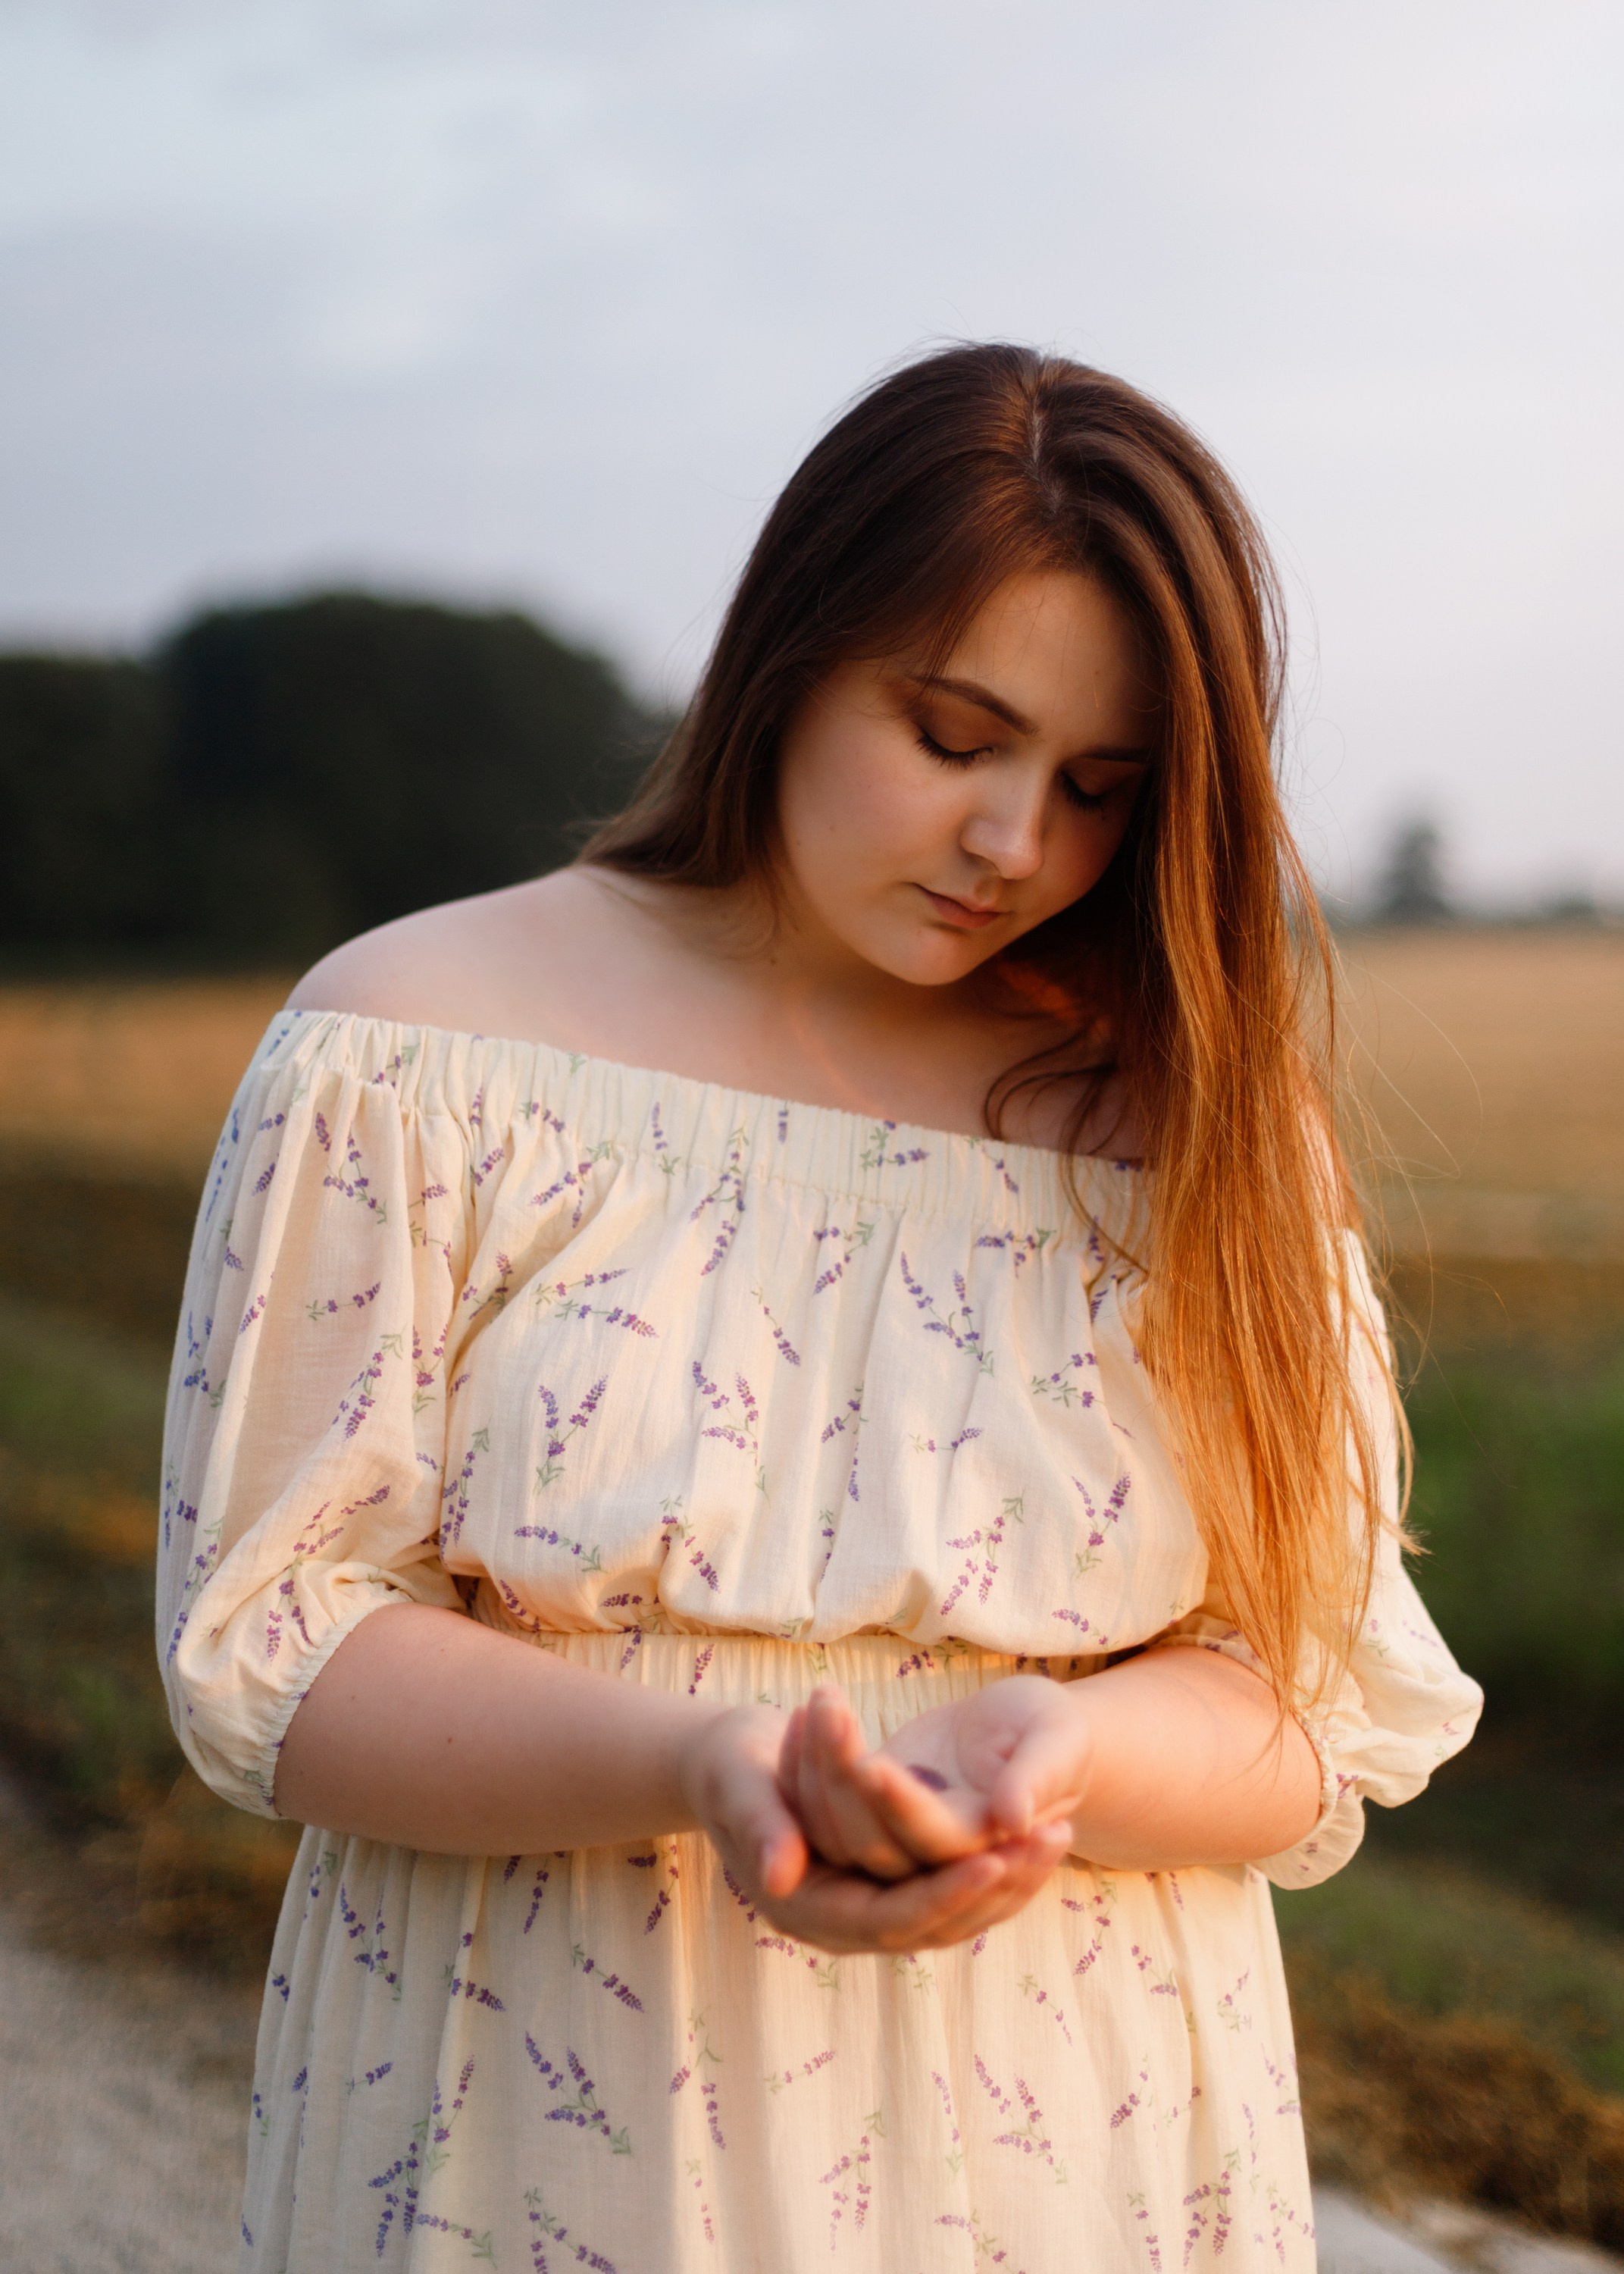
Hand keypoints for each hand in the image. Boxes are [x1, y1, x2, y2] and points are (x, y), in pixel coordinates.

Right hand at [680, 1701, 1070, 1954]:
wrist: (729, 1767)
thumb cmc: (730, 1766)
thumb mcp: (737, 1784)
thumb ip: (759, 1827)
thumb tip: (782, 1875)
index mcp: (805, 1909)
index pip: (890, 1919)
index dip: (944, 1893)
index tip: (997, 1858)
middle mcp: (842, 1925)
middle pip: (934, 1926)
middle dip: (997, 1886)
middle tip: (1053, 1837)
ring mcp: (868, 1910)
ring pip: (953, 1916)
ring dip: (1008, 1881)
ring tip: (1059, 1832)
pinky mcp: (889, 1888)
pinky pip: (950, 1891)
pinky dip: (993, 1869)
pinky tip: (1033, 1834)